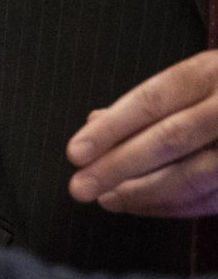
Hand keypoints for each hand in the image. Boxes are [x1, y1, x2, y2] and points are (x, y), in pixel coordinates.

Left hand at [68, 50, 217, 215]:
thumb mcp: (198, 79)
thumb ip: (152, 102)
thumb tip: (95, 122)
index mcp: (213, 71)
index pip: (154, 99)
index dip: (113, 128)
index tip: (75, 154)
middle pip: (171, 138)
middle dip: (119, 167)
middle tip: (80, 188)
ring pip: (196, 175)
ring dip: (144, 193)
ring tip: (107, 200)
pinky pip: (215, 199)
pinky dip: (175, 206)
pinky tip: (143, 207)